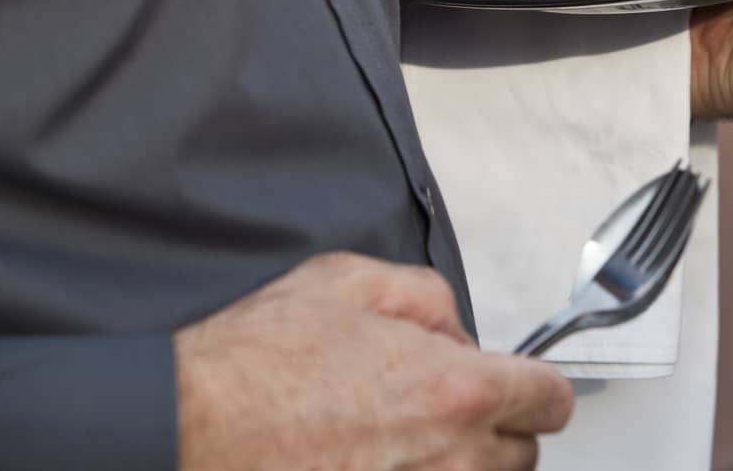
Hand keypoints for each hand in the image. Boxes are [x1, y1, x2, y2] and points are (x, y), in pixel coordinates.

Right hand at [176, 253, 572, 470]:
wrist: (181, 422)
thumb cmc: (254, 359)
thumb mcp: (352, 281)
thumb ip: (429, 300)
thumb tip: (456, 332)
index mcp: (454, 389)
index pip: (550, 402)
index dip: (536, 389)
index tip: (518, 388)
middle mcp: (446, 458)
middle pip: (521, 459)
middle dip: (496, 431)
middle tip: (447, 412)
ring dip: (457, 464)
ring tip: (403, 440)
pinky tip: (374, 460)